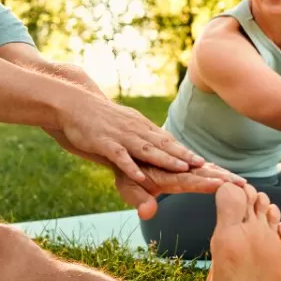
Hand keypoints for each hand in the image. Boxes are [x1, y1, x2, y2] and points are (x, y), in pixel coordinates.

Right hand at [58, 95, 203, 182]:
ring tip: (183, 168)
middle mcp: (136, 130)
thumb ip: (143, 137)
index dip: (186, 152)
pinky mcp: (104, 142)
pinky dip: (130, 166)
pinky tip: (140, 176)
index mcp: (142, 128)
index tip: (205, 162)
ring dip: (166, 159)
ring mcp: (121, 136)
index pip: (169, 141)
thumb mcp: (127, 125)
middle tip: (204, 165)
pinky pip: (119, 156)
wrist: (76, 103)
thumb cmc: (102, 118)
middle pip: (164, 145)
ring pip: (147, 149)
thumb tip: (161, 146)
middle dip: (185, 156)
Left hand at [115, 163, 245, 219]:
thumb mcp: (128, 187)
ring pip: (207, 169)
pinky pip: (203, 166)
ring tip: (242, 183)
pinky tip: (229, 177)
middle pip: (204, 173)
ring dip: (224, 175)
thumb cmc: (126, 173)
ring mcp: (181, 163)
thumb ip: (139, 200)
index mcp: (167, 175)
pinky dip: (217, 171)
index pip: (190, 180)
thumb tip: (147, 213)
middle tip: (244, 185)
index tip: (226, 185)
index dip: (207, 182)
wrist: (125, 149)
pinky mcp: (183, 161)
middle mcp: (177, 167)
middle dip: (224, 179)